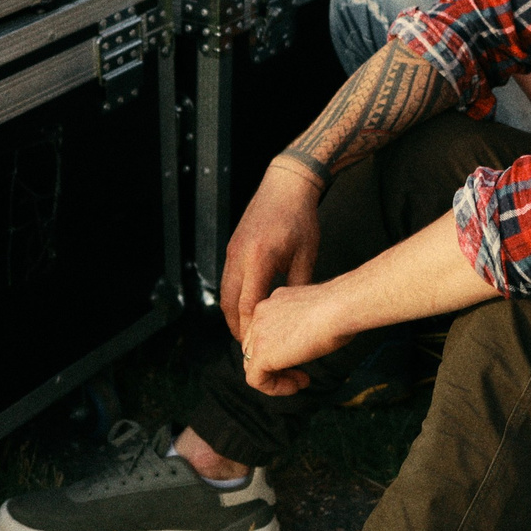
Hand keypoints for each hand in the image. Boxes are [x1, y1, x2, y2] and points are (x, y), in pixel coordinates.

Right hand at [218, 162, 323, 340]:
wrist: (285, 185)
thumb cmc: (300, 218)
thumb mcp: (306, 255)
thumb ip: (299, 285)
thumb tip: (294, 312)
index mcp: (259, 258)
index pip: (247, 303)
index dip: (250, 327)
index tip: (257, 344)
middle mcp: (240, 256)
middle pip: (228, 303)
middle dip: (236, 326)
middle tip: (249, 345)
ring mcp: (232, 251)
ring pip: (224, 292)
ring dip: (232, 313)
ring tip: (246, 330)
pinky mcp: (232, 247)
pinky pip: (227, 280)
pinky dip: (232, 297)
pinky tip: (245, 306)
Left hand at [240, 281, 356, 395]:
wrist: (339, 307)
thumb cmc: (341, 308)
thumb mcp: (318, 312)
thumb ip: (305, 323)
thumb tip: (311, 340)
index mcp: (274, 301)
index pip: (265, 330)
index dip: (281, 348)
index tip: (305, 353)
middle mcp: (261, 314)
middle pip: (255, 347)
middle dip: (277, 364)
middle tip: (302, 373)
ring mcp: (258, 333)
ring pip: (253, 364)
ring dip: (277, 377)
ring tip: (301, 381)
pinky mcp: (261, 354)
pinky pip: (256, 380)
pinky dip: (274, 388)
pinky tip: (296, 386)